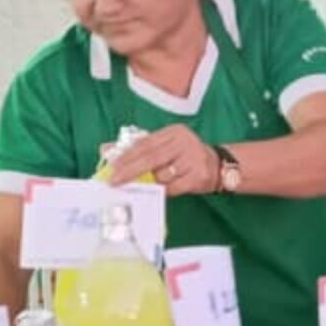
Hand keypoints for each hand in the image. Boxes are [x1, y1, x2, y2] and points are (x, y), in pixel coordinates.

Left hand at [105, 125, 222, 196]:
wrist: (219, 166)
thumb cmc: (185, 156)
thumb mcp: (164, 146)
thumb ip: (138, 148)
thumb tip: (106, 150)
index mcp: (173, 132)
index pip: (145, 143)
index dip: (126, 156)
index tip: (111, 167)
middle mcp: (185, 142)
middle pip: (151, 158)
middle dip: (130, 171)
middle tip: (114, 181)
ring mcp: (193, 159)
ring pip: (162, 175)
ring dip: (148, 183)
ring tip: (139, 187)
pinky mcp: (199, 176)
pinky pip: (173, 187)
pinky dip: (162, 191)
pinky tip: (157, 193)